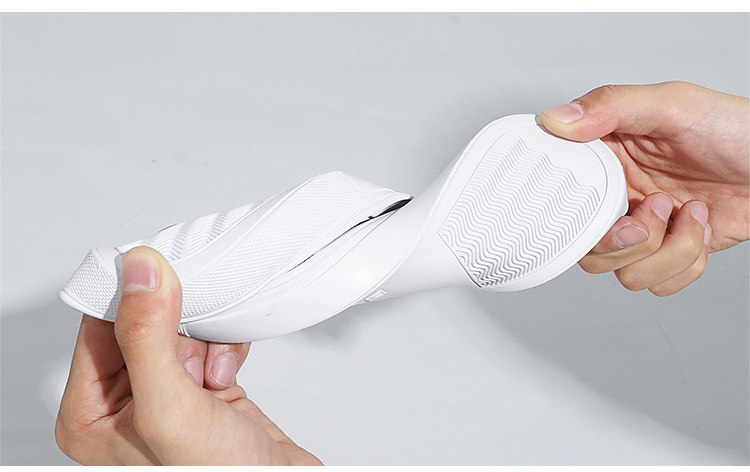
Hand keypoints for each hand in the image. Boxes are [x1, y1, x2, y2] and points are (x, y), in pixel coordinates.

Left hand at [56, 246, 322, 464]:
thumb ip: (147, 338)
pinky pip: (208, 340)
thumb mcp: (171, 410)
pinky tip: (228, 375)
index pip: (98, 326)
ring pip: (180, 327)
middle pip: (142, 322)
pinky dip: (225, 348)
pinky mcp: (202, 389)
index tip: (162, 277)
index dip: (132, 298)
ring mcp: (166, 395)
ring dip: (206, 339)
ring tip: (213, 373)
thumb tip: (138, 273)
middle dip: (178, 326)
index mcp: (91, 415)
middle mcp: (123, 404)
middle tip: (193, 346)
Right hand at [542, 81, 748, 295]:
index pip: (565, 200)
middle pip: (590, 250)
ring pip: (626, 271)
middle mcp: (620, 196)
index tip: (615, 205)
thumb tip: (558, 119)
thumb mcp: (674, 104)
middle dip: (629, 241)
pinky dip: (686, 262)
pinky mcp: (673, 251)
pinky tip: (700, 227)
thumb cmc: (738, 129)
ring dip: (667, 250)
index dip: (580, 215)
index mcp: (608, 159)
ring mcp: (646, 227)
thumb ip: (611, 105)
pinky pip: (660, 283)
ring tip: (689, 212)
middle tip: (656, 211)